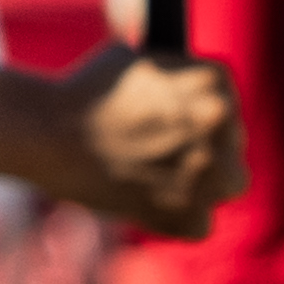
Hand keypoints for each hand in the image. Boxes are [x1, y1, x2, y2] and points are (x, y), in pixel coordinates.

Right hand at [41, 49, 238, 232]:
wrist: (50, 136)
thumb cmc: (82, 95)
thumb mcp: (133, 62)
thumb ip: (171, 76)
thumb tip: (182, 88)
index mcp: (211, 79)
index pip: (224, 97)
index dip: (199, 109)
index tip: (178, 119)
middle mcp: (220, 122)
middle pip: (232, 140)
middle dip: (206, 146)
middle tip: (165, 151)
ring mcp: (210, 172)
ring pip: (230, 182)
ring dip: (205, 184)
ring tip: (162, 180)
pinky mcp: (191, 215)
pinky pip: (200, 222)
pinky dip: (176, 218)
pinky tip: (146, 203)